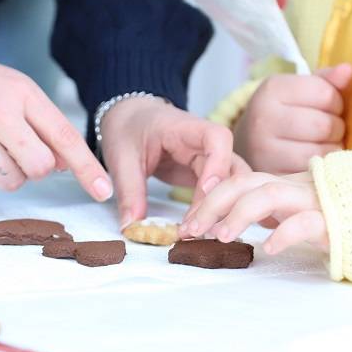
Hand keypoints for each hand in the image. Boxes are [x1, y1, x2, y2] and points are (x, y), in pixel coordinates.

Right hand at [0, 34, 112, 200]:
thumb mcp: (16, 90)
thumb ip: (45, 125)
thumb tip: (68, 165)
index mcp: (23, 94)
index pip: (65, 137)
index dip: (88, 168)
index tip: (105, 191)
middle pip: (40, 167)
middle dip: (34, 168)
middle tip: (16, 150)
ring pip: (11, 182)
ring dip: (6, 175)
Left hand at [98, 96, 249, 227]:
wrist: (128, 119)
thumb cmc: (127, 128)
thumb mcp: (122, 158)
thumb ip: (129, 192)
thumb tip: (131, 227)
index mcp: (185, 128)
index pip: (217, 138)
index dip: (218, 163)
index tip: (206, 189)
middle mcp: (202, 142)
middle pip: (229, 165)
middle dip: (220, 197)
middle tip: (198, 226)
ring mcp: (206, 158)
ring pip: (229, 182)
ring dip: (219, 207)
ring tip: (199, 232)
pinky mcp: (203, 173)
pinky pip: (217, 191)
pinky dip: (211, 210)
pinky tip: (198, 228)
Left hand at [178, 171, 328, 254]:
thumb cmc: (347, 215)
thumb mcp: (303, 209)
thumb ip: (275, 210)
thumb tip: (232, 222)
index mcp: (286, 183)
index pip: (238, 181)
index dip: (209, 198)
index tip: (187, 222)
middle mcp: (297, 186)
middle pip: (244, 183)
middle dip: (210, 204)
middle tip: (188, 230)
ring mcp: (317, 200)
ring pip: (269, 194)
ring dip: (239, 214)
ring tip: (219, 237)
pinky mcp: (337, 220)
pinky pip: (306, 222)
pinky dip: (285, 233)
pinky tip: (270, 249)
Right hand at [234, 64, 351, 173]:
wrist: (250, 143)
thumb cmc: (285, 112)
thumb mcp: (300, 90)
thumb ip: (327, 80)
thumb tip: (348, 71)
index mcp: (272, 89)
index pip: (326, 94)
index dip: (336, 102)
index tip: (328, 107)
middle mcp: (263, 118)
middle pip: (325, 125)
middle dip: (336, 128)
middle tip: (327, 130)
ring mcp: (265, 151)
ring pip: (323, 152)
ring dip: (332, 150)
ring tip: (321, 145)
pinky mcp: (273, 176)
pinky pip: (315, 173)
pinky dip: (323, 168)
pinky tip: (315, 162)